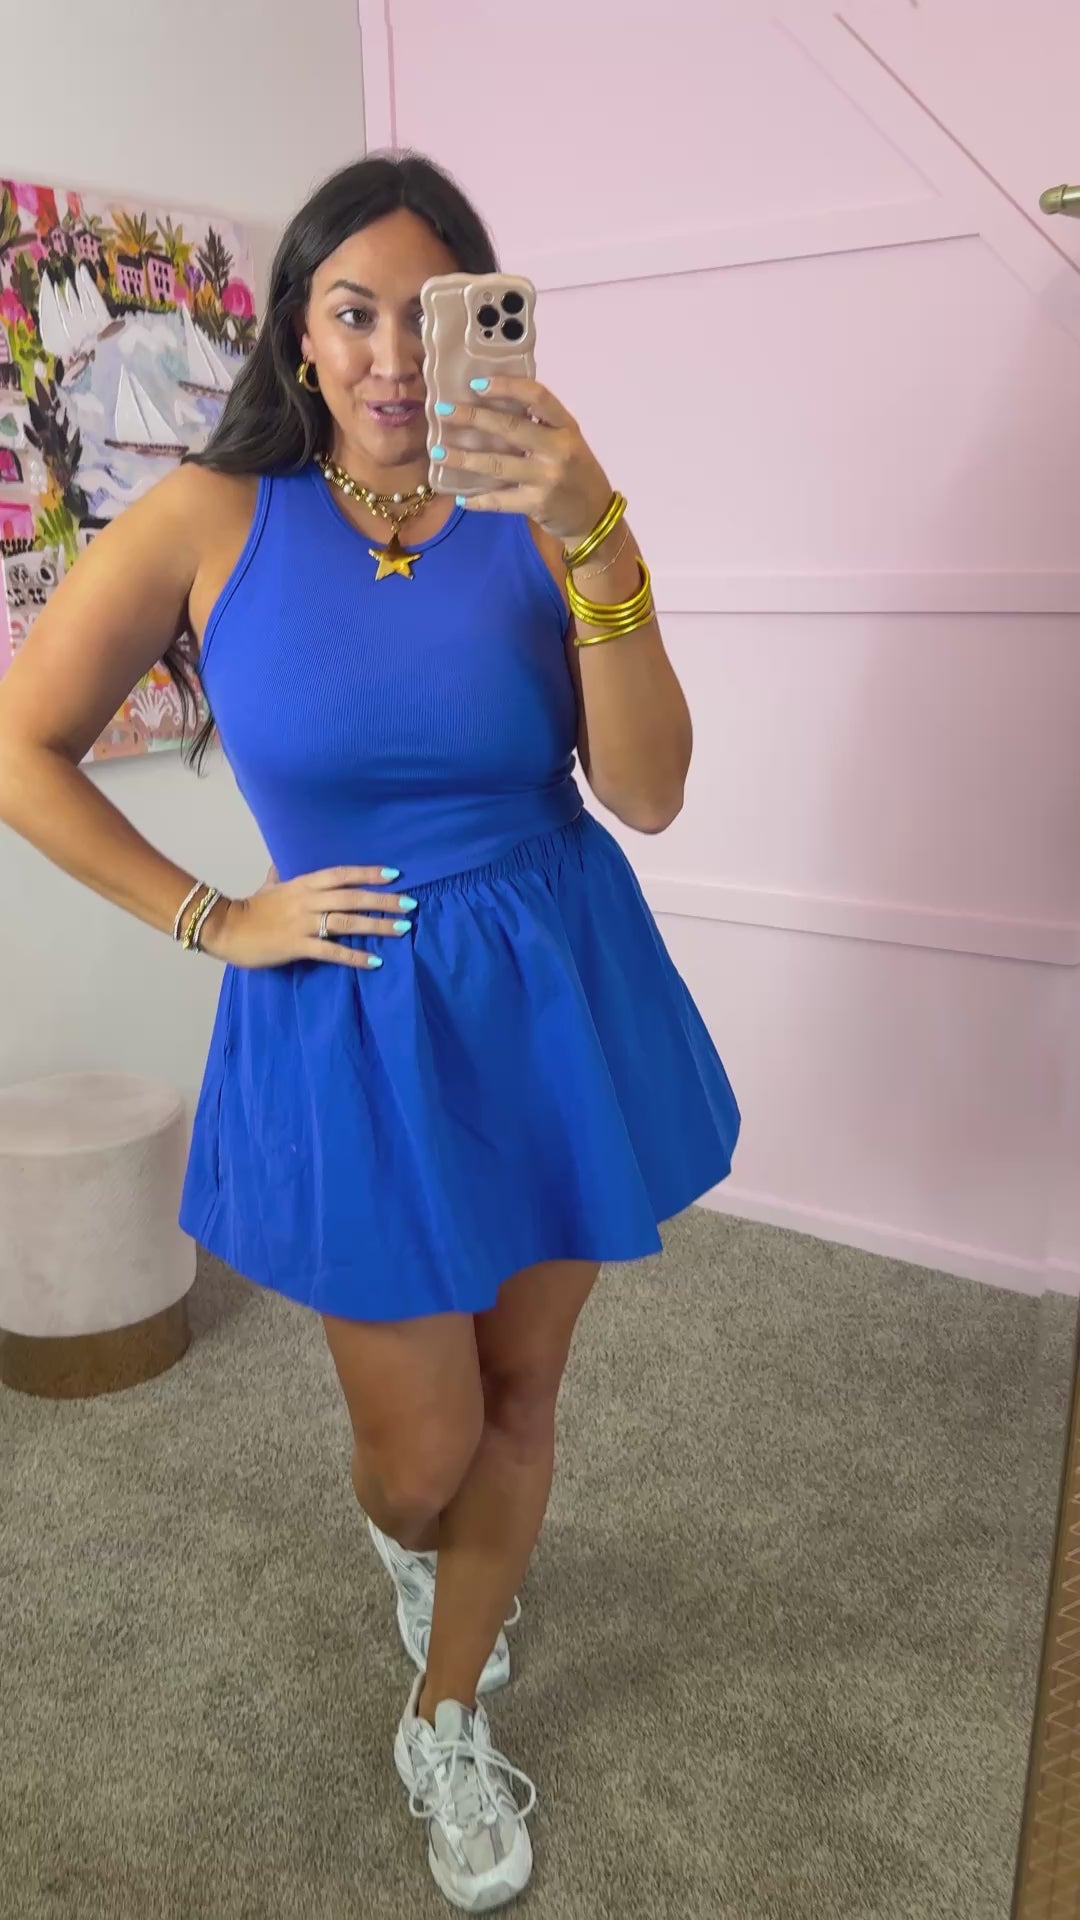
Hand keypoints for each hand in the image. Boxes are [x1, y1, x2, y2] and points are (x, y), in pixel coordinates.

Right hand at [202, 865, 414, 969]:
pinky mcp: (297, 946)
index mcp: (302, 884)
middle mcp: (307, 900)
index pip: (341, 874)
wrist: (224, 928)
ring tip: (401, 928)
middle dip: (383, 900)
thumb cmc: (249, 909)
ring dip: (376, 925)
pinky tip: (375, 961)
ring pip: (346, 921)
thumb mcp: (268, 886)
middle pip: (352, 897)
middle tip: (410, 903)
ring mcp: (303, 923)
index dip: (368, 873)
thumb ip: (279, 875)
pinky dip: (354, 956)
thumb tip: (280, 863)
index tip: (394, 873)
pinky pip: (331, 951)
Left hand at [437, 377, 612, 547]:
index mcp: (566, 426)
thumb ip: (540, 425)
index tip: (476, 384)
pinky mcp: (537, 504)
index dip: (506, 386)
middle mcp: (558, 449)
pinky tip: (460, 497)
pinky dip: (478, 500)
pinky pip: (500, 500)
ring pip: (497, 464)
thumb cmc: (576, 472)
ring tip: (438, 452)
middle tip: (443, 411)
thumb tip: (493, 405)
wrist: (595, 516)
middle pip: (510, 428)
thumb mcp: (568, 441)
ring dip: (463, 458)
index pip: (537, 396)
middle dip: (472, 417)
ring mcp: (547, 478)